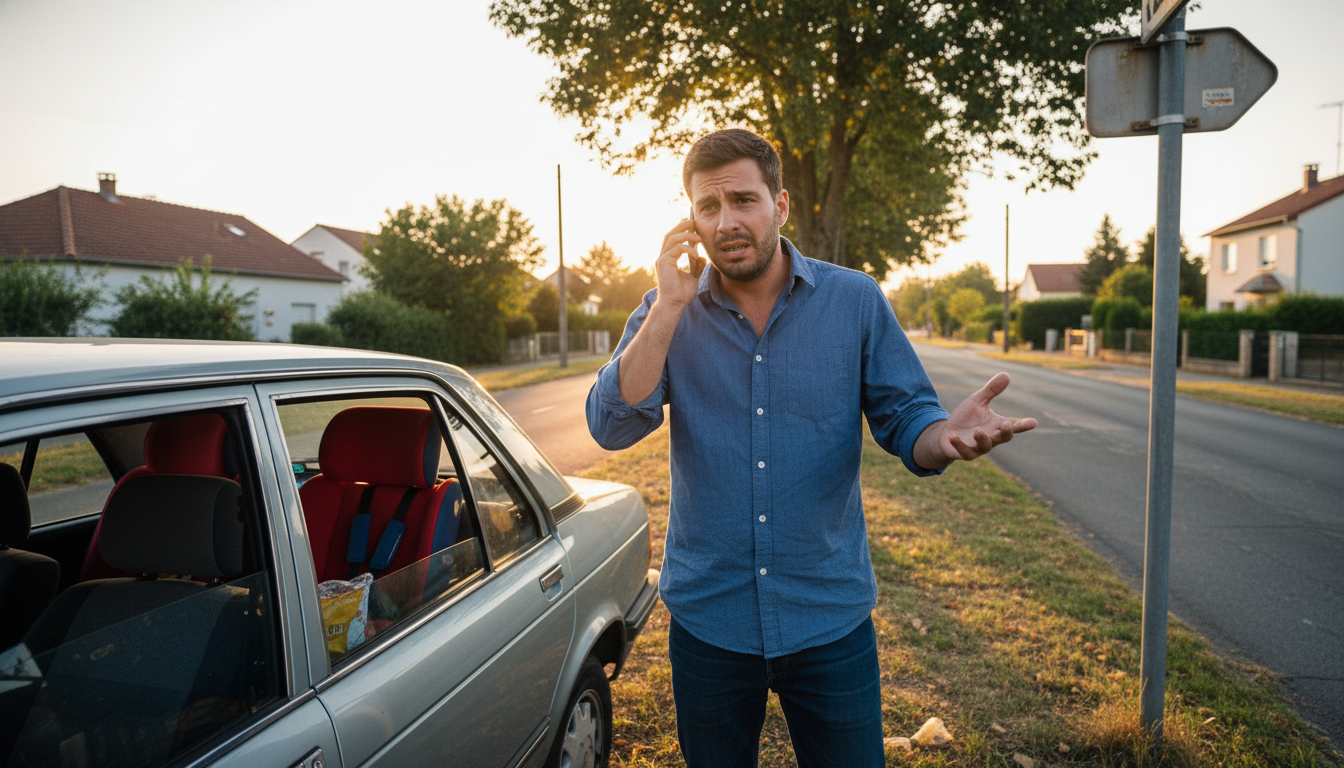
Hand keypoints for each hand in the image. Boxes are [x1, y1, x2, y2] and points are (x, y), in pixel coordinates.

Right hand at [653, 219, 705, 309]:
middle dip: (682, 226)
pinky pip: (677, 249)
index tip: (695, 227)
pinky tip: (696, 255)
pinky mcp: (664, 263)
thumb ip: (696, 266)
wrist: (674, 305)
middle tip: (694, 222)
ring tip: (699, 238)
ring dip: (687, 235)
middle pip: (670, 234)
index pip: (673, 239)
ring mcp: (662, 259)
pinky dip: (688, 249)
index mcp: (668, 259)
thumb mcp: (693, 277)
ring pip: (672, 238)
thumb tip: (702, 257)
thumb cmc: (681, 294)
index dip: (683, 231)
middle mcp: (663, 257)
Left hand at [915, 373, 1036, 467]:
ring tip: (978, 431)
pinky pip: (965, 452)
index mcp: (997, 425)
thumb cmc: (966, 418)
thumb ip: (991, 390)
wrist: (947, 433)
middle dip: (1007, 432)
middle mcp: (992, 437)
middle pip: (1004, 437)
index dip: (1024, 424)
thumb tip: (1006, 374)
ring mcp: (979, 447)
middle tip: (1007, 424)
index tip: (1033, 422)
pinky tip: (952, 436)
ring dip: (983, 439)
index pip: (1014, 425)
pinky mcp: (965, 453)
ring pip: (986, 446)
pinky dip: (959, 445)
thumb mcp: (978, 401)